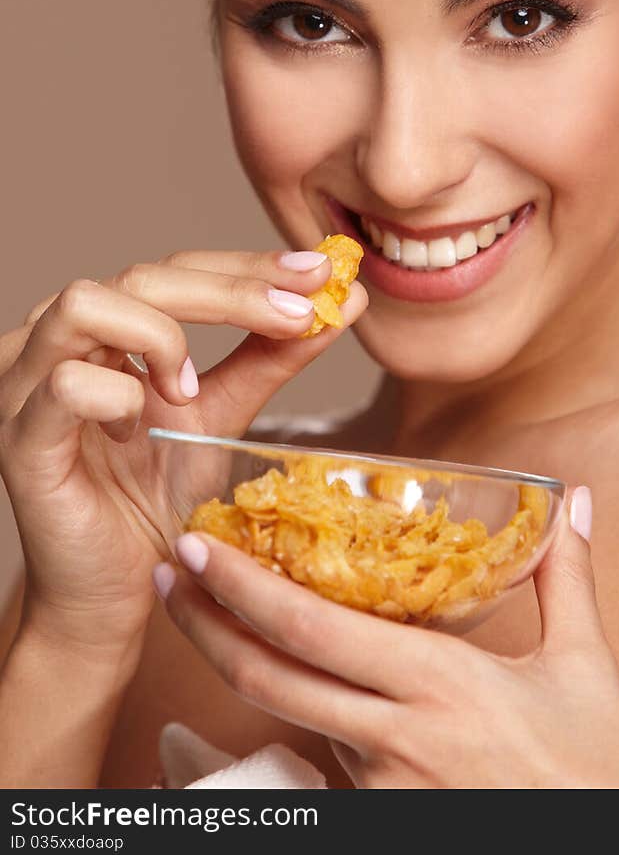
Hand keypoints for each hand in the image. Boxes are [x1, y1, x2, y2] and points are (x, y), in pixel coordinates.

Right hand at [0, 249, 367, 656]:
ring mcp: (27, 382)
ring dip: (161, 338)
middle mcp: (57, 338)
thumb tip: (349, 297)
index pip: (178, 268)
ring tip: (192, 390)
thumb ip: (274, 354)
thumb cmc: (157, 495)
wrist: (119, 588)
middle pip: (142, 276)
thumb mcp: (226, 412)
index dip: (249, 266)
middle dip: (231, 291)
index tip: (320, 273)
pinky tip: (139, 430)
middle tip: (297, 315)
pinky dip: (119, 397)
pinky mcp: (20, 437)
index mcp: (106, 324)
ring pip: (86, 303)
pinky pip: (65, 383)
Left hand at [156, 486, 618, 788]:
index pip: (312, 630)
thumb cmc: (600, 773)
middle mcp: (394, 737)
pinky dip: (297, 714)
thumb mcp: (585, 668)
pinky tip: (285, 682)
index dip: (242, 589)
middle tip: (168, 575)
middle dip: (205, 623)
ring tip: (215, 621)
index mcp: (439, 684)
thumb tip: (579, 501)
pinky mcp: (380, 819)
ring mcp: (380, 788)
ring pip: (290, 718)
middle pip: (268, 677)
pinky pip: (324, 757)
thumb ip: (568, 578)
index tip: (198, 548)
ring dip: (243, 667)